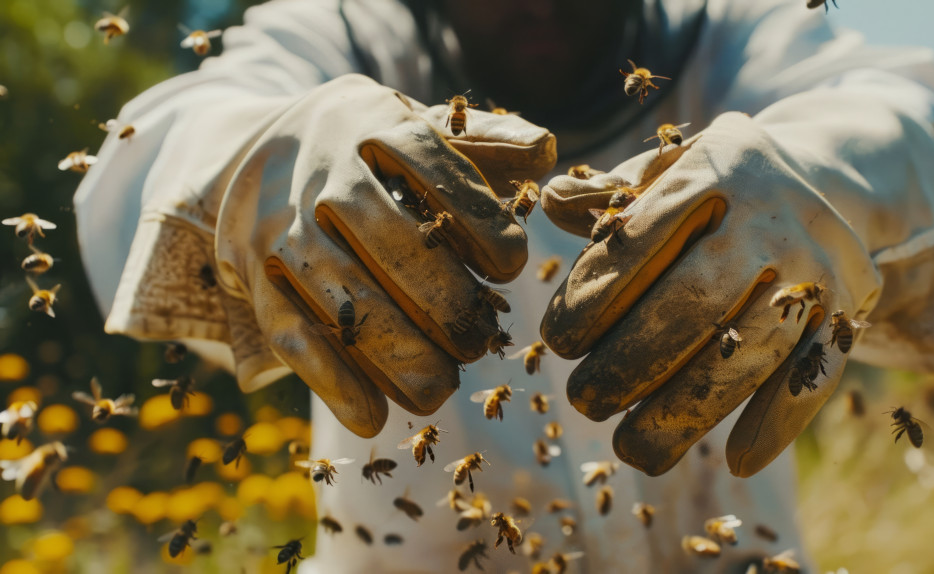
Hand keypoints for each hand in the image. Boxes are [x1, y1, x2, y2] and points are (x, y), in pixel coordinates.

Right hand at [214, 75, 555, 436]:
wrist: (250, 153)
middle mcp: (320, 171)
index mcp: (371, 123)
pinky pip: (290, 334)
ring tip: (440, 387)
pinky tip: (371, 419)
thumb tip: (550, 151)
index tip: (512, 267)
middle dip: (442, 299)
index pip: (429, 165)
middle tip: (480, 341)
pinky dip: (331, 381)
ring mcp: (280, 227)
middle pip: (385, 238)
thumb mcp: (414, 124)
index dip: (475, 219)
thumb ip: (483, 141)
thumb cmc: (364, 150)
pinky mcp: (256, 279)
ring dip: (395, 351)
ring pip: (340, 296)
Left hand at [540, 112, 878, 476]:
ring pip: (752, 349)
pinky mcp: (850, 310)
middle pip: (697, 301)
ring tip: (632, 449)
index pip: (643, 239)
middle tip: (584, 400)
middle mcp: (773, 215)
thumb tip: (550, 204)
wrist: (824, 176)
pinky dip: (779, 422)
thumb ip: (611, 194)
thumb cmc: (716, 189)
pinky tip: (735, 460)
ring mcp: (819, 265)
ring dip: (688, 409)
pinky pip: (818, 374)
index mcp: (715, 169)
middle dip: (632, 361)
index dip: (595, 296)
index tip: (557, 343)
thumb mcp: (668, 169)